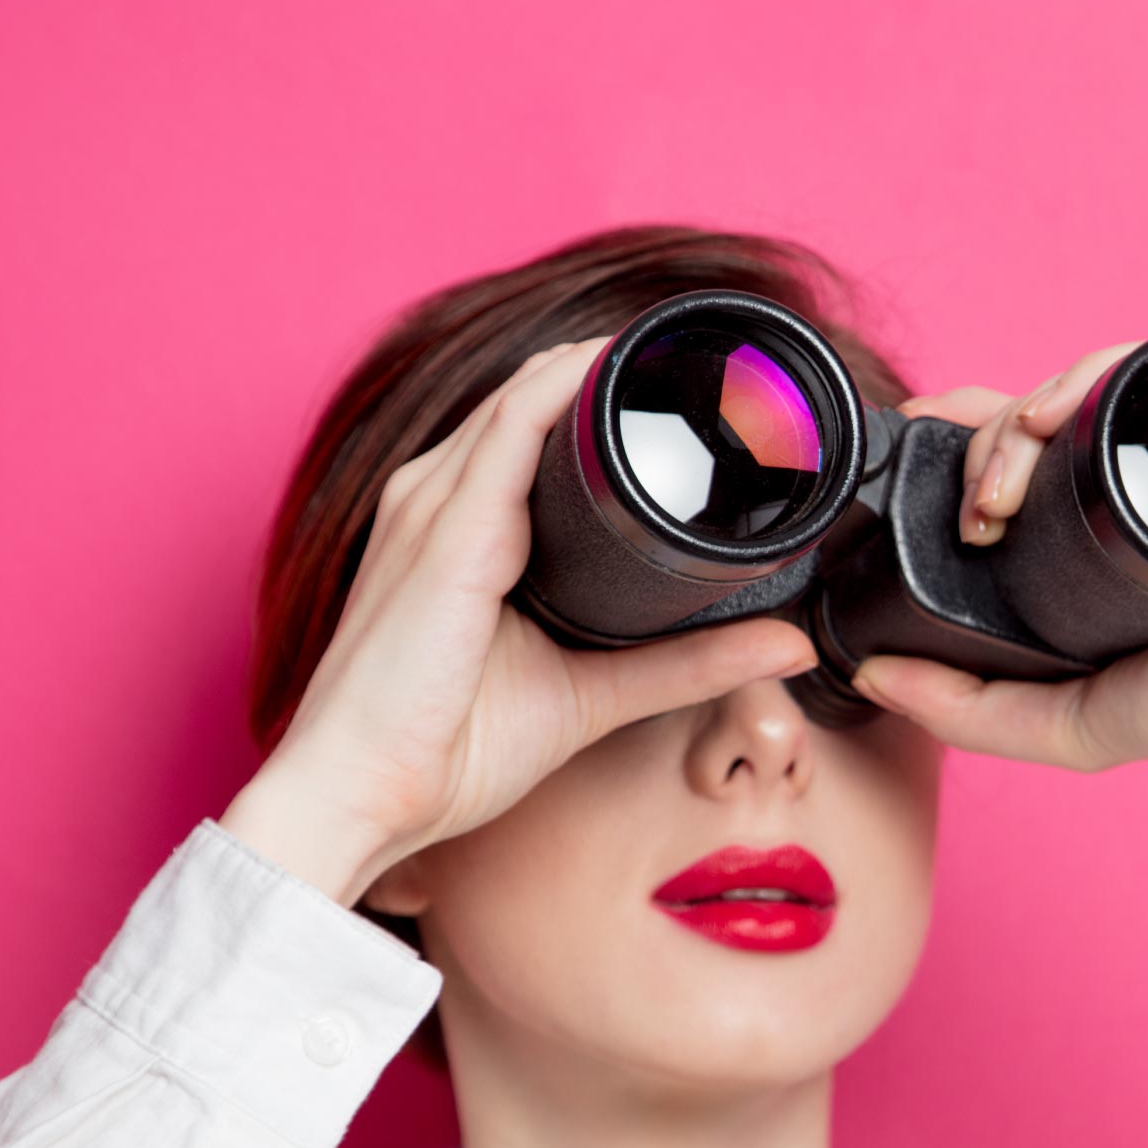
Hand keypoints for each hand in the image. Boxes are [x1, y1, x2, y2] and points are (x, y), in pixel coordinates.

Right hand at [221, 339, 818, 903]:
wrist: (360, 798)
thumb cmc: (445, 750)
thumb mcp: (594, 693)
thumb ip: (688, 664)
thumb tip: (787, 644)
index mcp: (457, 522)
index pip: (535, 425)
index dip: (610, 397)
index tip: (699, 388)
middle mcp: (437, 495)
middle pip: (535, 395)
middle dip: (622, 368)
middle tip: (718, 361)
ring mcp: (434, 503)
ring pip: (529, 393)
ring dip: (606, 362)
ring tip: (692, 349)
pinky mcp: (445, 529)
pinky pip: (513, 426)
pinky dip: (571, 388)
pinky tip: (624, 368)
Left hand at [851, 345, 1147, 846]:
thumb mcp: (1062, 719)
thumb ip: (965, 711)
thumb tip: (869, 676)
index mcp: (1113, 515)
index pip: (1032, 438)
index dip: (971, 423)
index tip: (917, 426)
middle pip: (1056, 404)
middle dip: (994, 439)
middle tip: (981, 508)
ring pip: (1104, 374)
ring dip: (1041, 400)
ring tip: (1016, 465)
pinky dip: (1117, 365)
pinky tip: (1073, 407)